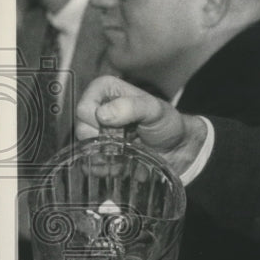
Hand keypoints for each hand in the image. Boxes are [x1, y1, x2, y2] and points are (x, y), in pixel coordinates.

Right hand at [75, 75, 207, 176]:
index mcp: (105, 91)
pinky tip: (123, 163)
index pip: (83, 107)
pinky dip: (107, 167)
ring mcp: (97, 133)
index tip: (120, 125)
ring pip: (85, 149)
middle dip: (104, 138)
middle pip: (81, 130)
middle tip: (126, 139)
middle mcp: (97, 110)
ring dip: (106, 154)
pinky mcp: (101, 153)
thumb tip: (102, 114)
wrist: (177, 148)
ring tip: (128, 150)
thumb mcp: (155, 110)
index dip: (98, 120)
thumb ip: (132, 107)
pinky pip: (91, 165)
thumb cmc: (168, 123)